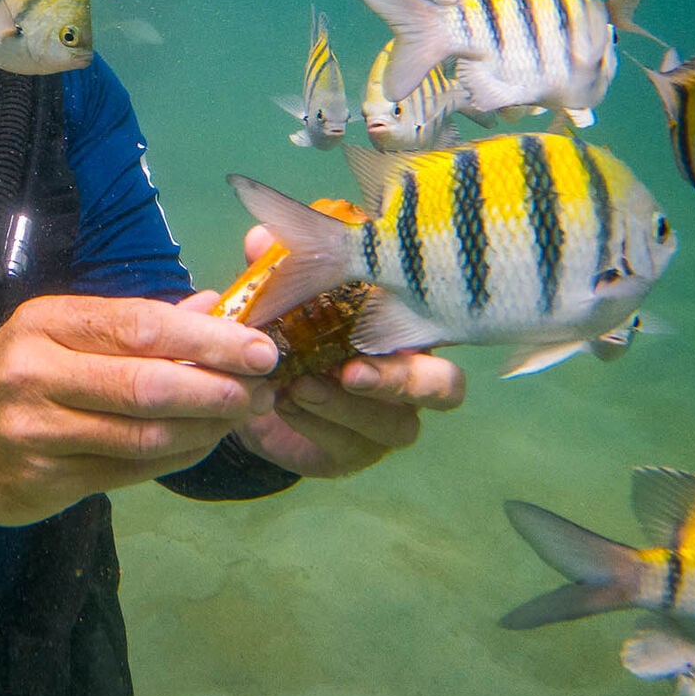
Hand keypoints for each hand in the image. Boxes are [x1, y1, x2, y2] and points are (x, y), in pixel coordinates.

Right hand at [0, 292, 281, 555]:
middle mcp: (36, 376)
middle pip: (146, 384)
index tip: (261, 346)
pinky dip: (176, 458)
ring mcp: (38, 435)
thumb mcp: (56, 331)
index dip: (208, 339)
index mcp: (45, 325)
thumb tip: (212, 307)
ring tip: (243, 416)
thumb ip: (133, 323)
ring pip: (144, 436)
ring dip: (206, 429)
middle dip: (218, 389)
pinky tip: (201, 443)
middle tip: (265, 389)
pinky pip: (130, 472)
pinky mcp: (46, 483)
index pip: (139, 326)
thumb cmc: (10, 376)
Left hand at [232, 225, 466, 477]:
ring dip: (345, 406)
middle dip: (400, 380)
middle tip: (350, 372)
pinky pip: (346, 447)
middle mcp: (411, 379)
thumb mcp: (278, 293)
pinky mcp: (353, 453)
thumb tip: (261, 242)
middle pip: (445, 388)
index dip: (429, 320)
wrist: (248, 390)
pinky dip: (313, 425)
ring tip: (299, 387)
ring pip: (395, 426)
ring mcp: (387, 422)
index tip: (382, 309)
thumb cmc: (286, 330)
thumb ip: (274, 267)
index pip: (446, 325)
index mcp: (405, 330)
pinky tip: (284, 403)